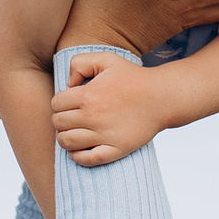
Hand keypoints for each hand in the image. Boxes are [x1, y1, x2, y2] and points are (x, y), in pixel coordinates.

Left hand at [51, 52, 167, 166]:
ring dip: (65, 138)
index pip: (56, 104)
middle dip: (60, 120)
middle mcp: (93, 116)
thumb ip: (80, 63)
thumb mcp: (107, 59)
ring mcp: (105, 135)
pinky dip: (78, 157)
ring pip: (67, 142)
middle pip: (58, 123)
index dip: (59, 104)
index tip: (68, 104)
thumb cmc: (133, 77)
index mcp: (88, 95)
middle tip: (70, 118)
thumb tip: (68, 84)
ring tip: (73, 133)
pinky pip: (88, 159)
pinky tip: (80, 150)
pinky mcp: (117, 149)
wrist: (162, 97)